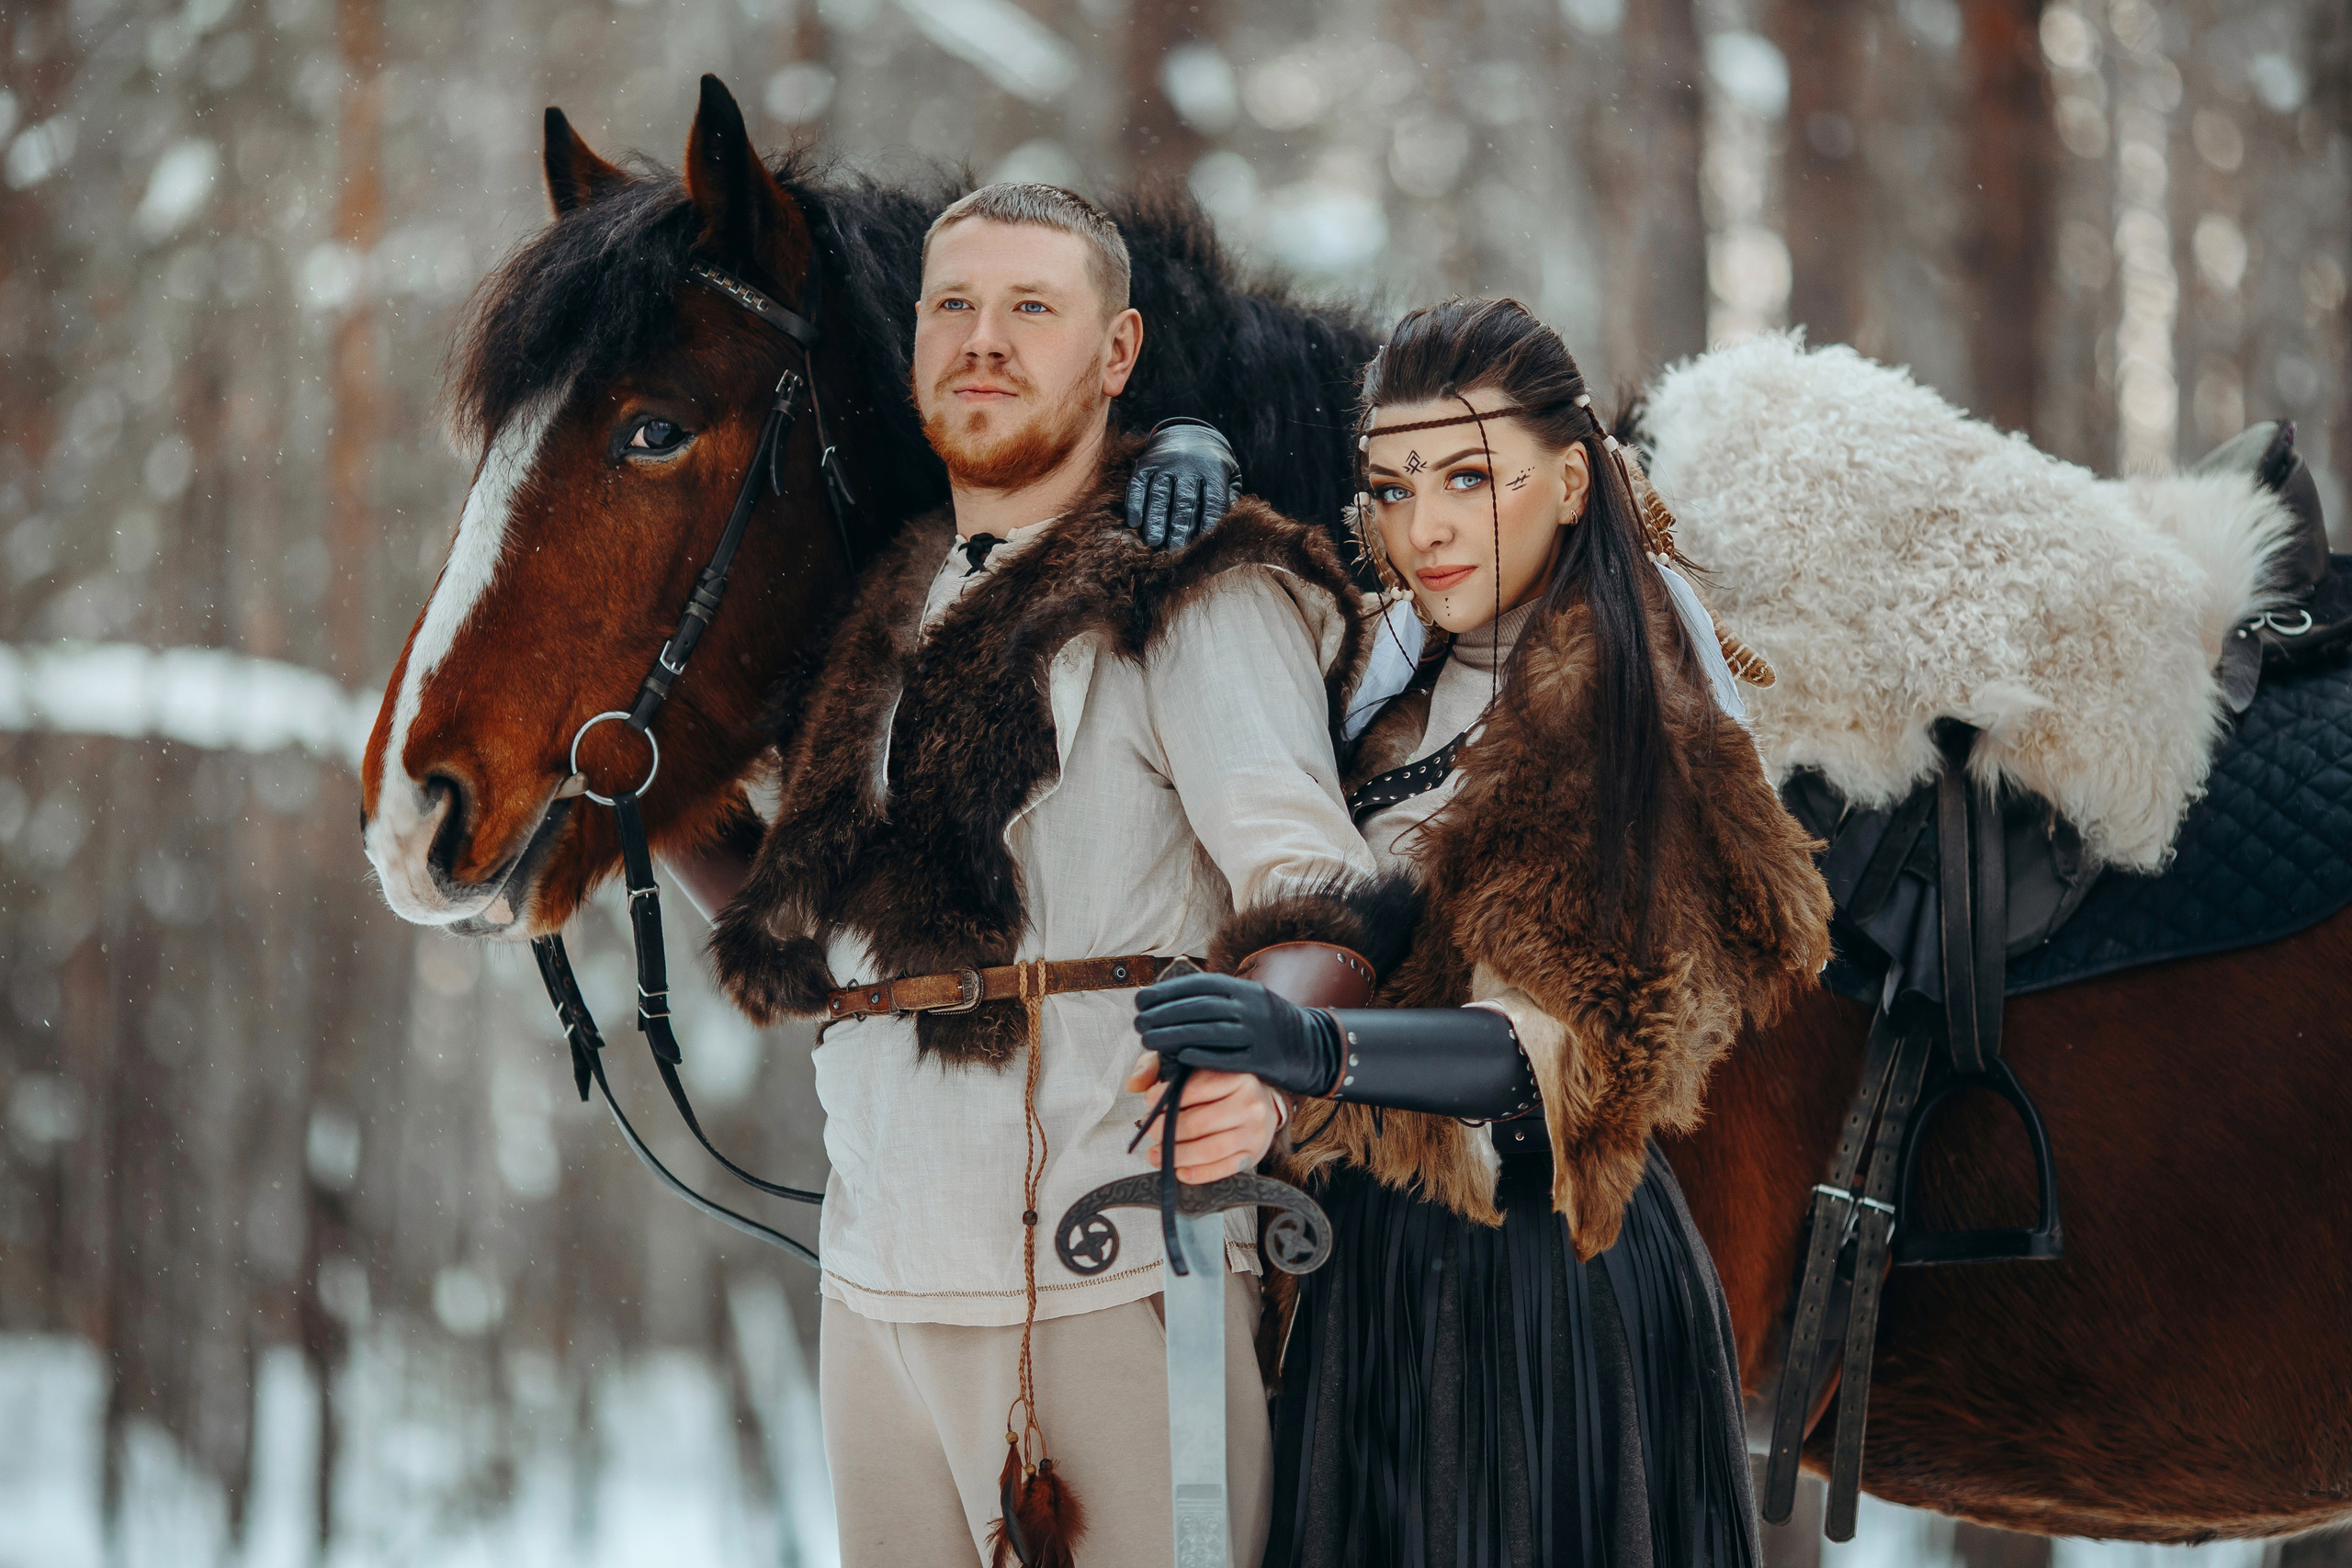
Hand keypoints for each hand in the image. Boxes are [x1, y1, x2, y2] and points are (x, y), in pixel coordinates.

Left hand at [1123, 1055, 1281, 1182]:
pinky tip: (1179, 1172)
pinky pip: (1223, 1169)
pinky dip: (1198, 1174)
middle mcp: (1250, 1103)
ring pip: (1210, 1150)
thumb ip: (1158, 1067)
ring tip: (1155, 1155)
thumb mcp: (1190, 1064)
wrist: (1263, 1101)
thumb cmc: (1221, 1082)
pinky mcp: (1254, 1154)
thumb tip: (1133, 1085)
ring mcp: (1254, 1131)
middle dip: (1166, 1131)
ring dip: (1177, 1155)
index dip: (1166, 1097)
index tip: (1148, 1101)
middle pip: (1199, 1123)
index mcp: (1237, 1075)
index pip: (1195, 1088)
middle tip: (1149, 1131)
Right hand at [1124, 418, 1240, 548]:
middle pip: (1184, 500)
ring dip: (1156, 519)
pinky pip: (1138, 484)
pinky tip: (1134, 523)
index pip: (1214, 501)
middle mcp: (1188, 464)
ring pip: (1159, 493)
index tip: (1203, 545)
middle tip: (1175, 549)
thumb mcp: (1230, 474)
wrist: (1188, 432)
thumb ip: (1230, 498)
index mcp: (1214, 468)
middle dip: (1180, 527)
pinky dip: (1135, 503)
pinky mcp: (1145, 462)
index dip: (1209, 525)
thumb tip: (1224, 527)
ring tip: (1154, 541)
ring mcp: (1165, 462)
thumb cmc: (1212, 465)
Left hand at [1134, 971, 1338, 1096]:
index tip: (1141, 1000)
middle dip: (1164, 1014)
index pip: (1200, 984)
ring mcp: (1259, 1032)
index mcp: (1245, 989)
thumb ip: (1214, 1004)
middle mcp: (1252, 1006)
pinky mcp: (1263, 1059)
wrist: (1313, 1046)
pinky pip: (1228, 1057)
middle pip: (1201, 1007)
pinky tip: (1178, 1057)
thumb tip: (1166, 1006)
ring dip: (1174, 1035)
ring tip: (1147, 1041)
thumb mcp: (1247, 1004)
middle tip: (1137, 1023)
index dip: (1167, 991)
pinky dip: (1202, 1056)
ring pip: (1210, 1031)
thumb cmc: (1266, 1026)